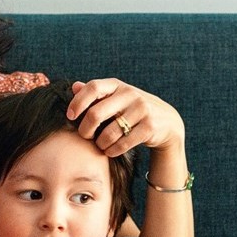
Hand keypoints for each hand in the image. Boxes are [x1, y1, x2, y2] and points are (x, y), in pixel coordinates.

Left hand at [67, 79, 184, 157]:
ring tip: (100, 144)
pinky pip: (122, 144)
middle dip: (85, 129)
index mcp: (118, 85)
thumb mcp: (116, 97)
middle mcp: (130, 94)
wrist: (166, 121)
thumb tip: (74, 86)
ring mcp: (141, 110)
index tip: (70, 115)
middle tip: (85, 136)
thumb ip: (96, 93)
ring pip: (109, 133)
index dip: (78, 102)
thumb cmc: (132, 109)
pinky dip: (112, 150)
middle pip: (96, 113)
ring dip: (100, 143)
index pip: (93, 87)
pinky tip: (110, 150)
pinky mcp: (149, 127)